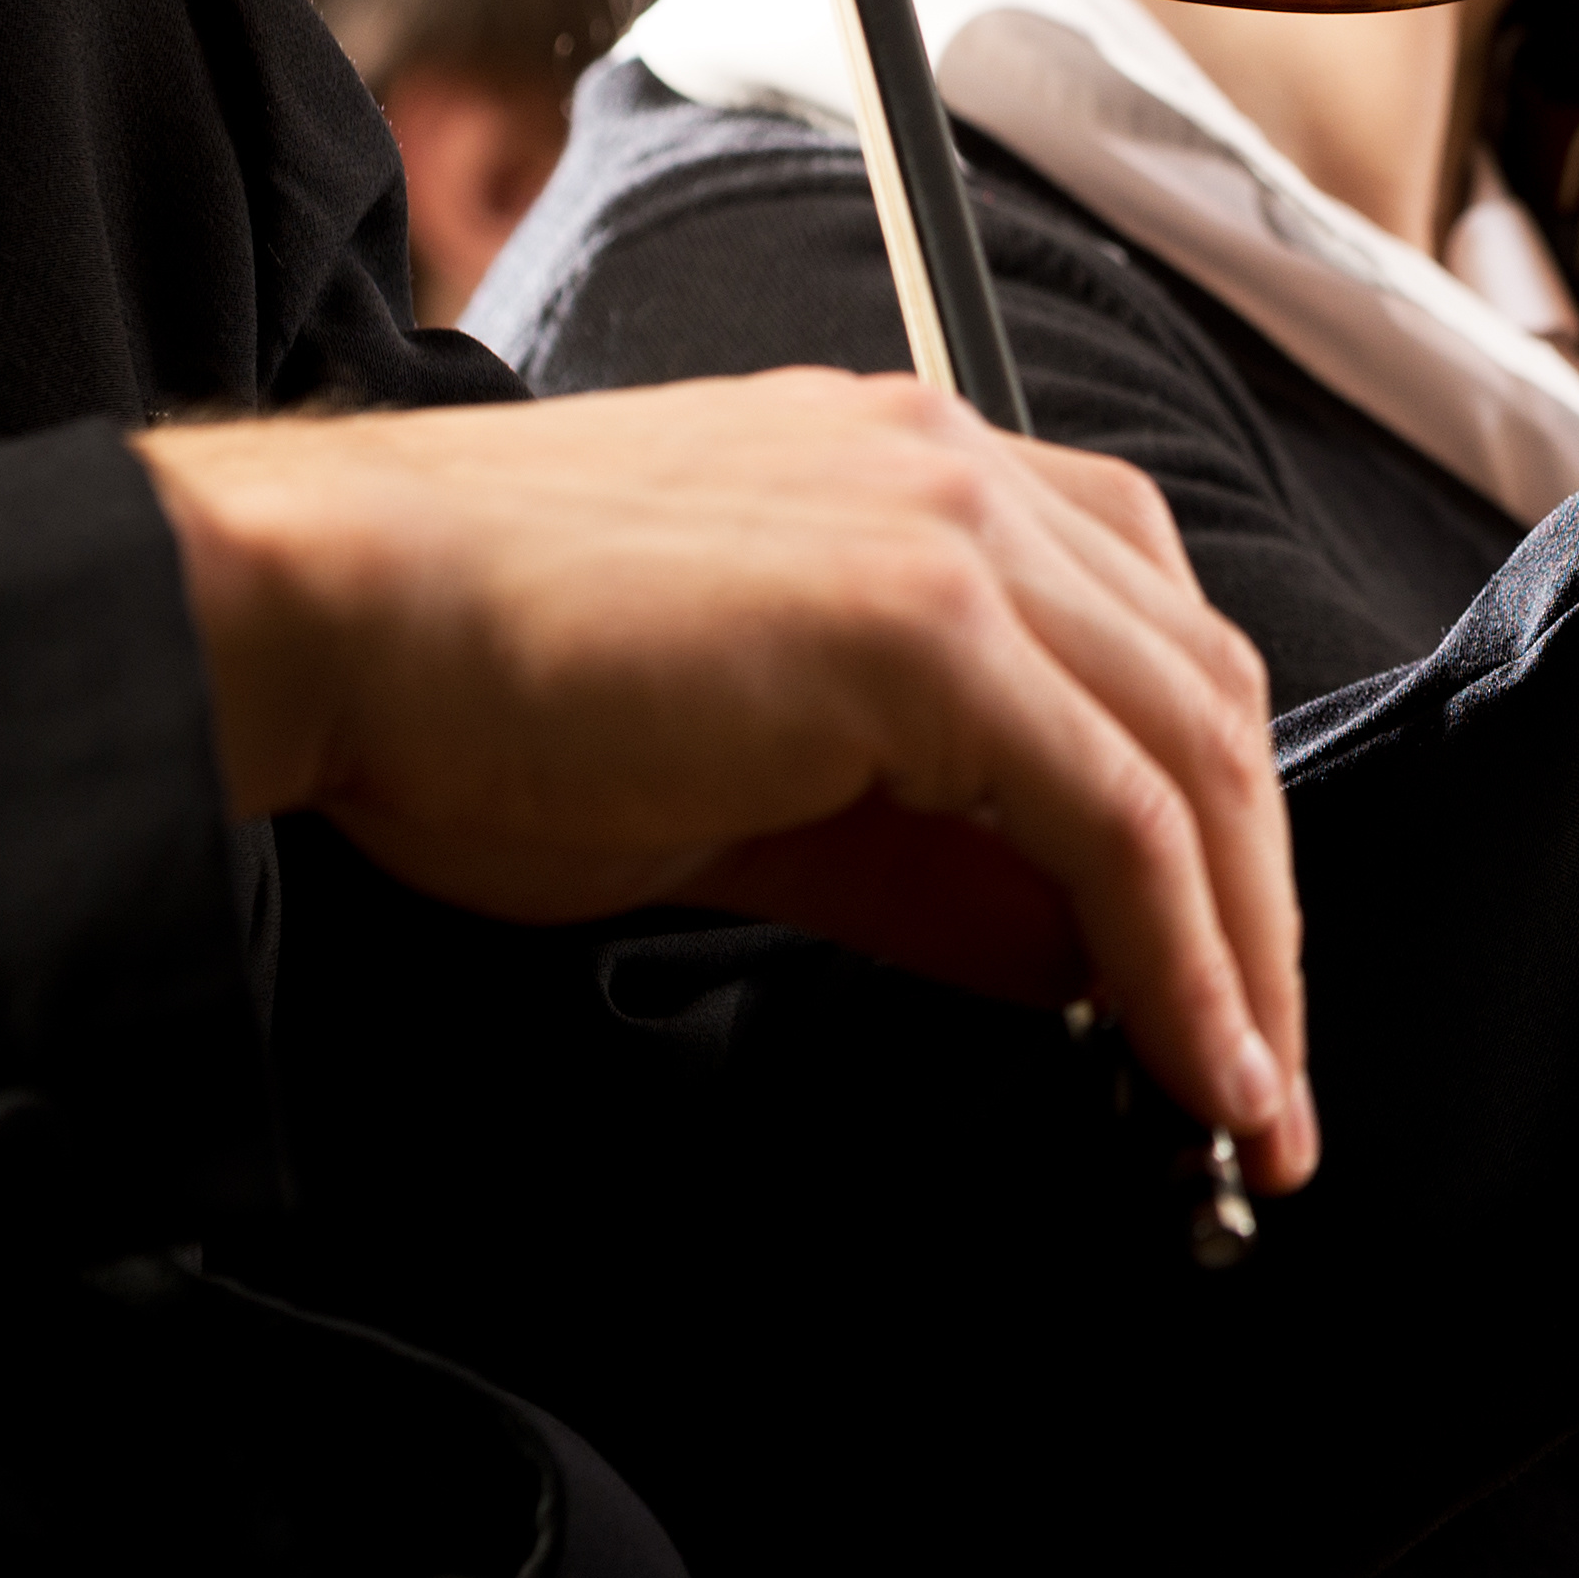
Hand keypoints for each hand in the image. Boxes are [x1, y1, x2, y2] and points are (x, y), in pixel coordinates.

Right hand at [156, 375, 1310, 1184]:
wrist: (319, 616)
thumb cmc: (479, 688)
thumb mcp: (751, 791)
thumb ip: (927, 863)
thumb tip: (1070, 962)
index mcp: (919, 476)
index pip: (1145, 644)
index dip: (1212, 825)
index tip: (1228, 987)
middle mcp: (959, 471)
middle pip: (1202, 694)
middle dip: (1256, 906)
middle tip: (1259, 1081)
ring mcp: (947, 528)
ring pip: (1188, 750)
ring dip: (1242, 949)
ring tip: (1244, 1106)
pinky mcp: (917, 620)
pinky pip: (1113, 809)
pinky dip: (1181, 953)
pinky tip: (1188, 1065)